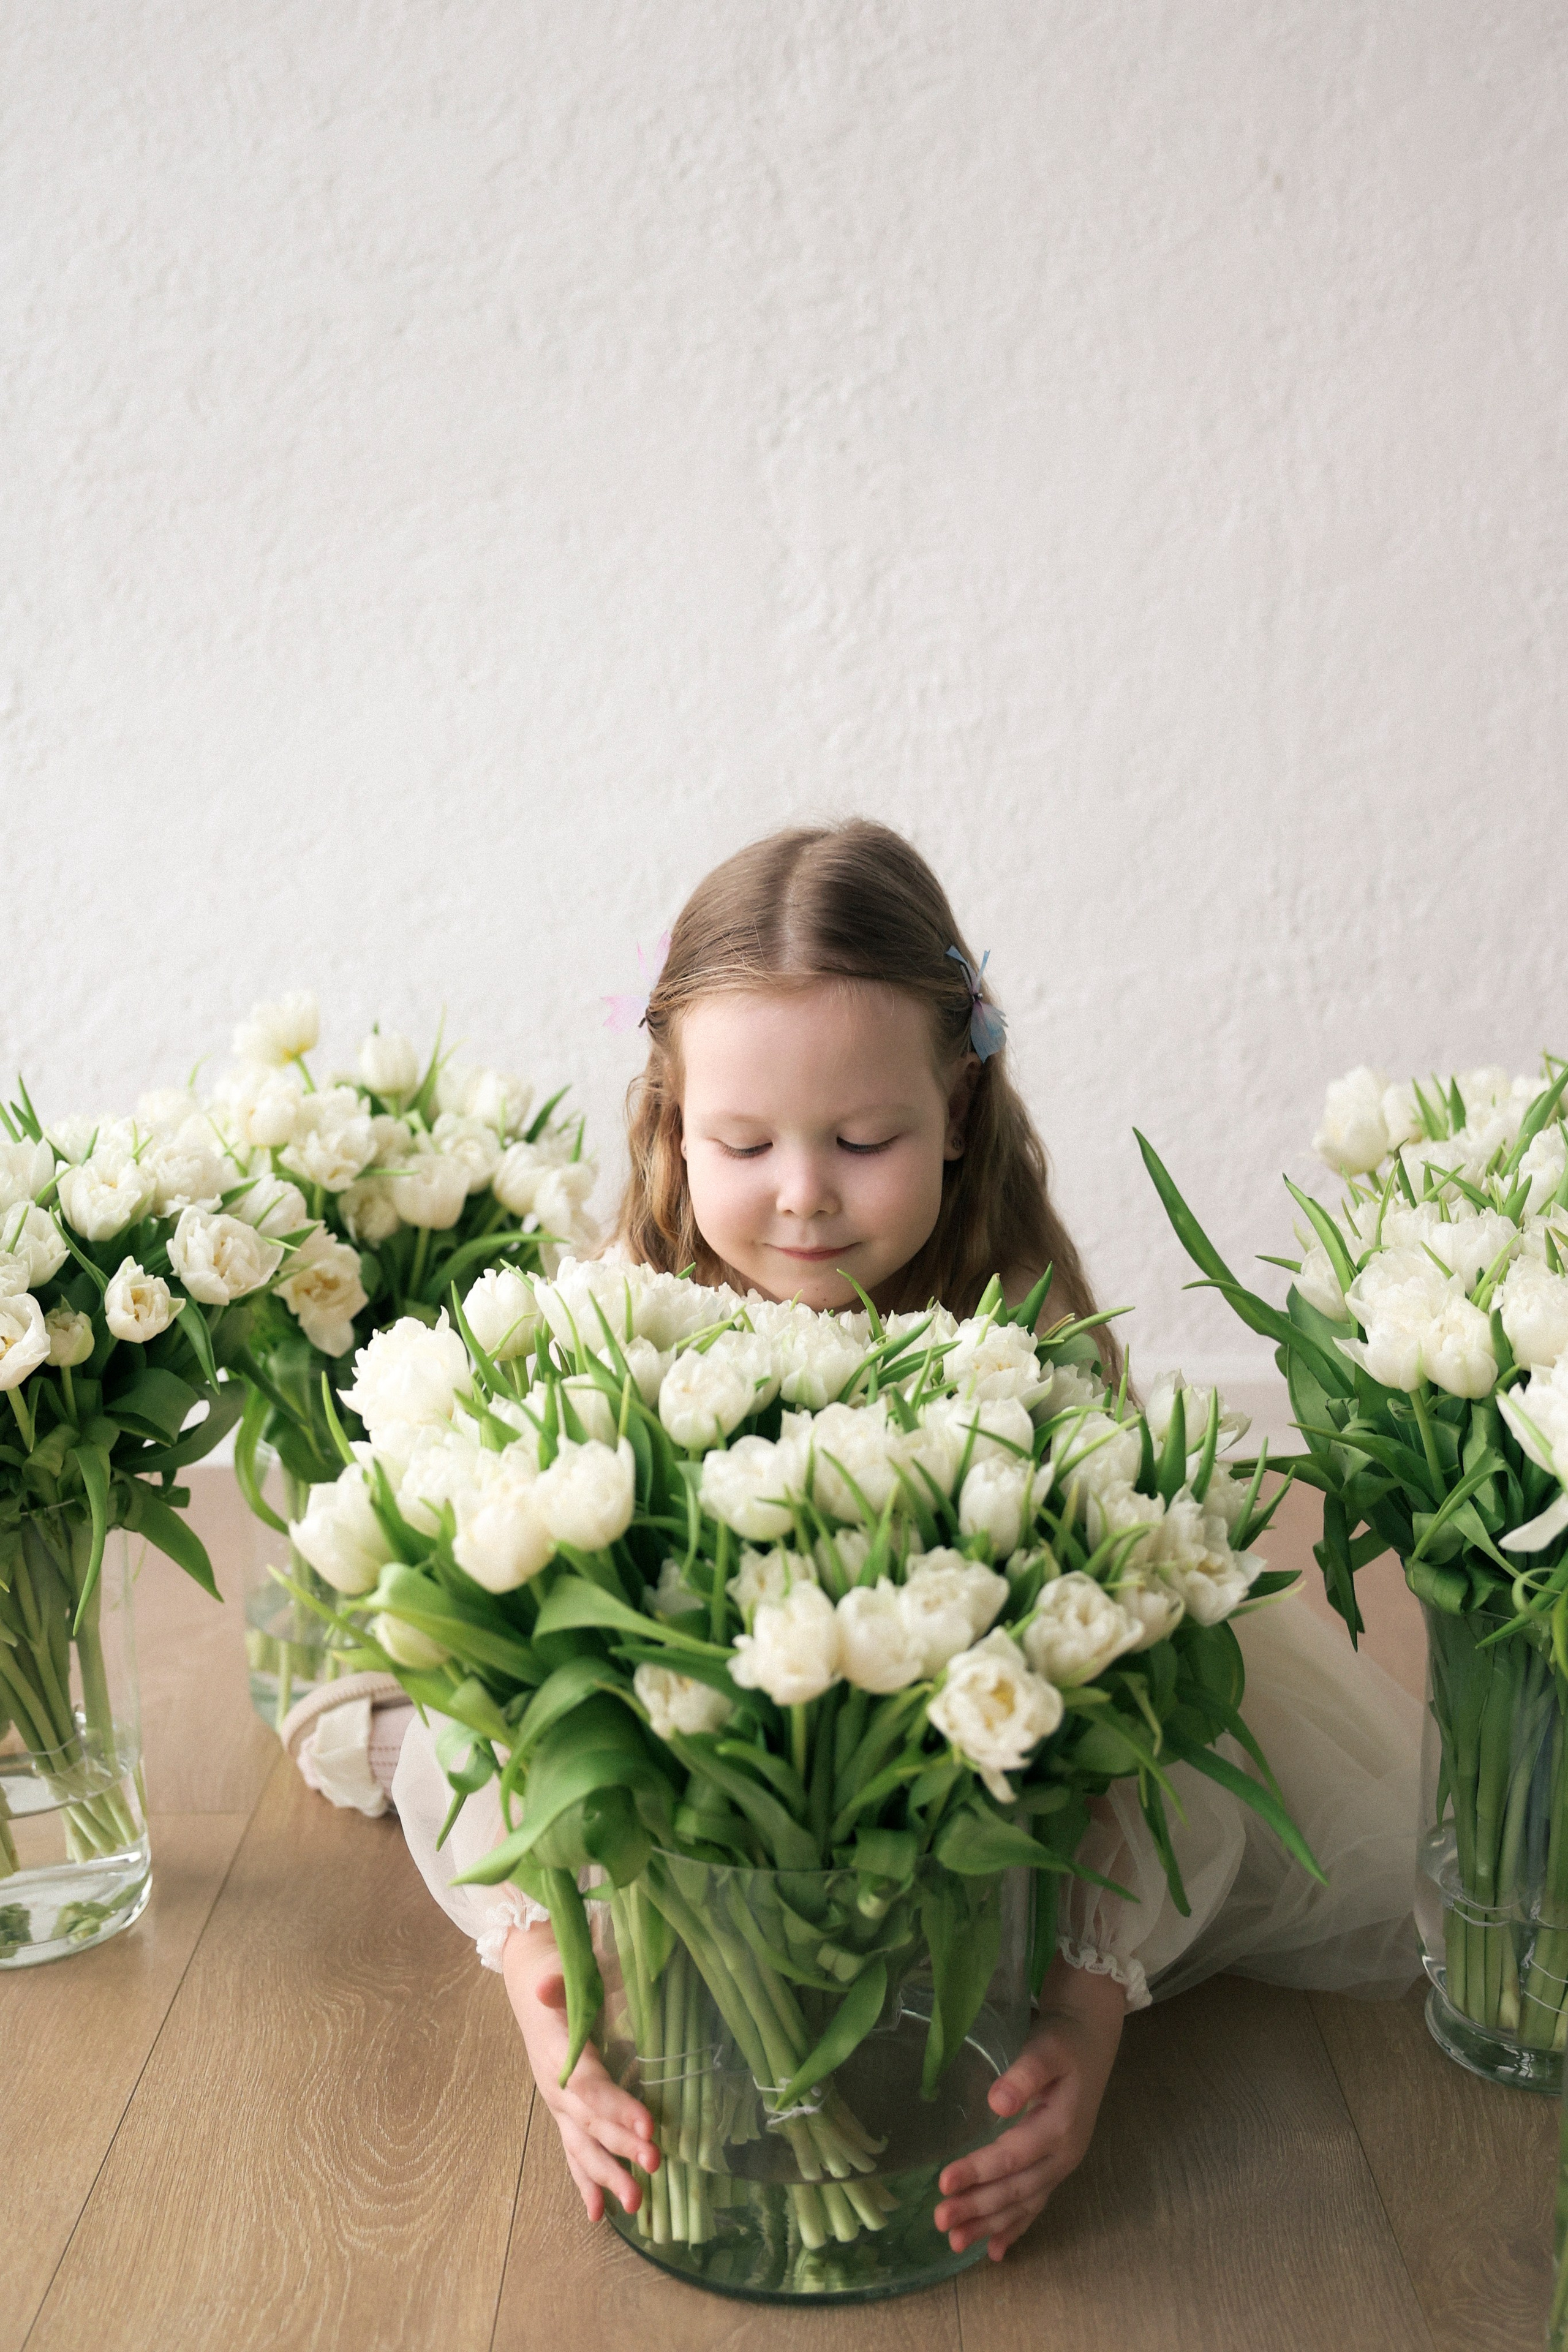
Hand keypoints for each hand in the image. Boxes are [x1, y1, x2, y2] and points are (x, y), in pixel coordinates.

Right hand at [502, 1922, 659, 2222]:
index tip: (649, 2127)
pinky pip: (575, 2150)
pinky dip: (586, 2180)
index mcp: (559, 2052)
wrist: (531, 1976)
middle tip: (653, 2168)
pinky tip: (600, 2212)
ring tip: (634, 2204)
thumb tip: (544, 1985)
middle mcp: (556, 2084)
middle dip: (621, 2150)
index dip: (617, 2109)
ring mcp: (558, 2102)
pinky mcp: (564, 2111)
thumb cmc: (559, 1968)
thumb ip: (557, 1981)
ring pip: (581, 2146)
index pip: (591, 2088)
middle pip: (589, 2124)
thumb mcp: (564, 1966)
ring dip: (606, 2175)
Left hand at [934, 1953, 1125, 2259]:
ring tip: (954, 2242)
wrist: (1091, 2044)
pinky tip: (994, 2251)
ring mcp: (1060, 2166)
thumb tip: (997, 2101)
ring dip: (989, 2225)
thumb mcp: (1045, 2049)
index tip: (943, 2182)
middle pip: (1015, 2188)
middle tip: (940, 2221)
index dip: (978, 2170)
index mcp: (1059, 2127)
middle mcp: (1063, 2155)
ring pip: (1022, 2203)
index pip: (1012, 2155)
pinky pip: (1034, 2205)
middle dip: (977, 2208)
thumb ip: (1024, 2075)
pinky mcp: (1055, 2168)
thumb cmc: (1063, 2044)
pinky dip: (1015, 2228)